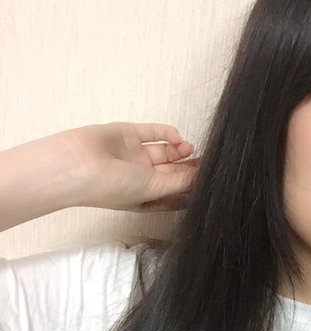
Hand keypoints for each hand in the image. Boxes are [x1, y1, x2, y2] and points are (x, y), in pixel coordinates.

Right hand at [61, 122, 199, 211]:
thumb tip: (203, 177)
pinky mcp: (130, 134)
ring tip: (190, 148)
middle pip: (174, 172)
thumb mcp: (153, 188)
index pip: (176, 194)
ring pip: (166, 152)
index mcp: (148, 197)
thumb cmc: (114, 187)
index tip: (210, 182)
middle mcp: (143, 177)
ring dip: (180, 150)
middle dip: (191, 167)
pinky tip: (177, 137)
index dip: (192, 188)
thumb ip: (180, 181)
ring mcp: (136, 155)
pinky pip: (153, 132)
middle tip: (209, 161)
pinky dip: (167, 133)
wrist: (78, 165)